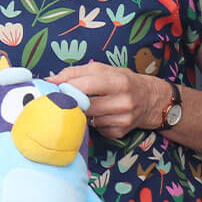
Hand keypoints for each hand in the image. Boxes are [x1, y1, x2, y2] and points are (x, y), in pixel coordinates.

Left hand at [49, 62, 170, 138]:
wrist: (151, 99)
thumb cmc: (121, 80)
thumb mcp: (102, 69)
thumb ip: (74, 72)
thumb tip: (50, 80)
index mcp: (118, 81)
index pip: (84, 86)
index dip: (67, 88)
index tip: (57, 88)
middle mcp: (123, 101)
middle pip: (85, 106)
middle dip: (73, 102)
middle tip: (67, 98)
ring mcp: (123, 119)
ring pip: (89, 119)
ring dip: (83, 113)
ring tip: (87, 105)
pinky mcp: (120, 132)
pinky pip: (96, 130)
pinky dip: (94, 123)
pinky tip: (100, 115)